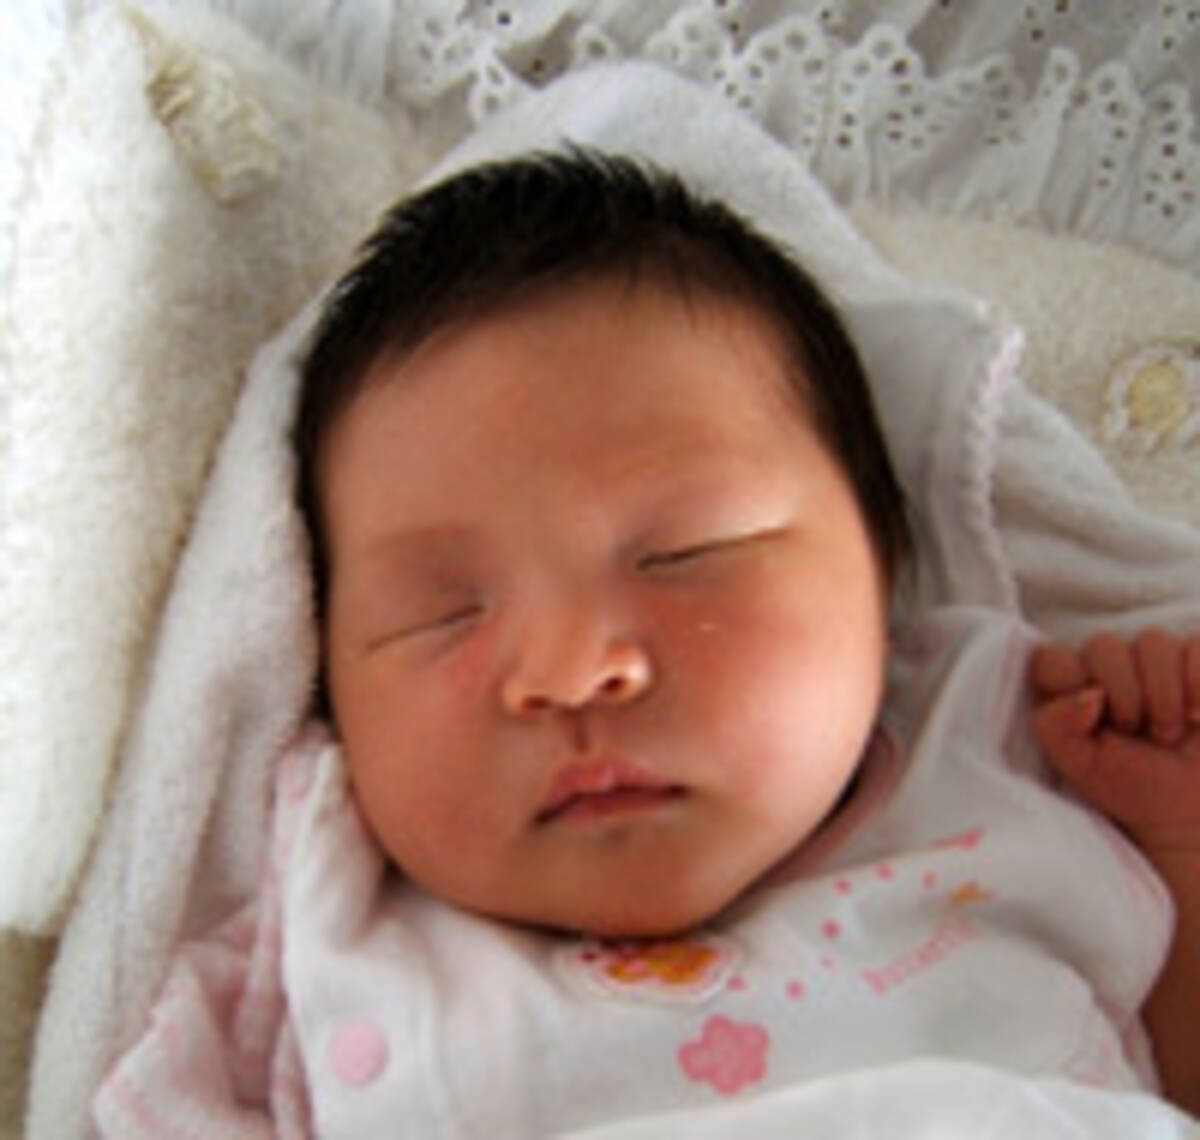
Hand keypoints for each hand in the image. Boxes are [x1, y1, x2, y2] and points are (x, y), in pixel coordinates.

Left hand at [1029, 630, 1199, 859]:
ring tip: (1168, 733)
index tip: (1092, 722)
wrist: (1193, 810)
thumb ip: (1055, 726)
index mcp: (1070, 689)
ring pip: (1152, 641)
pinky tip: (1197, 716)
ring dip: (1163, 696)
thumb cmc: (1133, 788)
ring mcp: (1155, 663)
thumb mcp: (1079, 765)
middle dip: (1124, 697)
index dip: (1070, 685)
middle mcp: (1109, 668)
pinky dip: (1198, 683)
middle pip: (1103, 646)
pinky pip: (1195, 646)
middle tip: (1136, 733)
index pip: (1051, 658)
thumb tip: (1090, 692)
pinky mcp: (1196, 662)